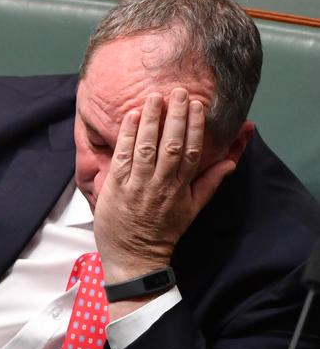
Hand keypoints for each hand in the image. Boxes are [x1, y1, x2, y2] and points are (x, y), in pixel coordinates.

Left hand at [94, 88, 235, 283]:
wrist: (134, 257)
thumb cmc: (163, 232)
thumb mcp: (193, 210)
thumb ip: (210, 183)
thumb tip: (231, 161)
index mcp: (181, 188)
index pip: (192, 152)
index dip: (195, 127)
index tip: (196, 105)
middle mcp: (161, 184)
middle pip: (171, 145)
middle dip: (175, 117)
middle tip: (178, 91)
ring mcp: (138, 185)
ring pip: (146, 148)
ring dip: (150, 120)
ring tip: (153, 97)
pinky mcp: (117, 187)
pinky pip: (123, 157)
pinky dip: (127, 136)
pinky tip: (131, 117)